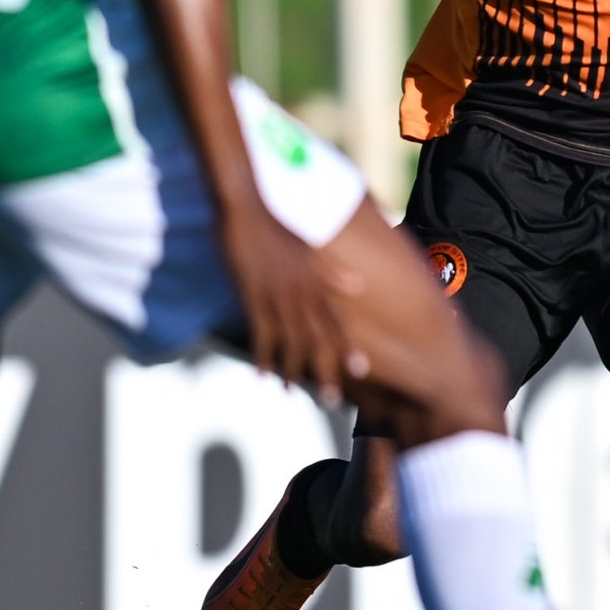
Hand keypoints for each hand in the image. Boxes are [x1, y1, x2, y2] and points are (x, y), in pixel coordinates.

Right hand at [220, 202, 352, 395]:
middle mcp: (301, 294)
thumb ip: (334, 273)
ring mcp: (277, 296)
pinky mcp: (253, 296)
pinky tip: (263, 373)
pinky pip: (261, 332)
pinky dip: (263, 354)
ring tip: (293, 392)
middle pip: (316, 338)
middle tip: (333, 400)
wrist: (248, 208)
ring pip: (290, 340)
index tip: (361, 371)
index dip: (347, 346)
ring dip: (292, 368)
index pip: (335, 321)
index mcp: (315, 283)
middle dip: (324, 369)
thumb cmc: (278, 228)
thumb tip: (360, 286)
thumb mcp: (310, 250)